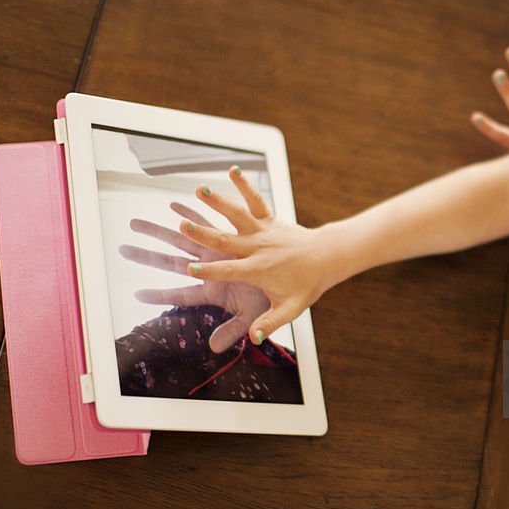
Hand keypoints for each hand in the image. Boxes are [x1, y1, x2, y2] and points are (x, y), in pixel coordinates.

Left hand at [119, 203, 270, 352]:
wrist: (289, 274)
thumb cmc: (270, 297)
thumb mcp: (251, 315)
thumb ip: (231, 331)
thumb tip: (213, 348)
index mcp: (212, 289)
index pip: (181, 294)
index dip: (160, 295)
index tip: (137, 295)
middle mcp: (208, 268)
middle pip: (170, 261)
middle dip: (147, 255)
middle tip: (123, 249)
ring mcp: (214, 251)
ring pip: (181, 238)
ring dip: (159, 231)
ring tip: (136, 223)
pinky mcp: (225, 236)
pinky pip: (204, 221)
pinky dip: (189, 213)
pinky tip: (173, 205)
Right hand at [177, 166, 337, 345]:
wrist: (326, 258)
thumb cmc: (306, 285)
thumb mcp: (290, 309)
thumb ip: (270, 323)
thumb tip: (254, 339)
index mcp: (258, 270)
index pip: (229, 271)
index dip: (209, 270)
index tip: (189, 268)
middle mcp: (258, 247)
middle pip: (225, 240)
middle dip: (203, 233)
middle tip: (181, 225)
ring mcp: (263, 231)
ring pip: (237, 214)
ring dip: (218, 202)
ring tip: (199, 189)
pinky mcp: (269, 218)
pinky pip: (256, 199)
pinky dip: (245, 185)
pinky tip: (233, 170)